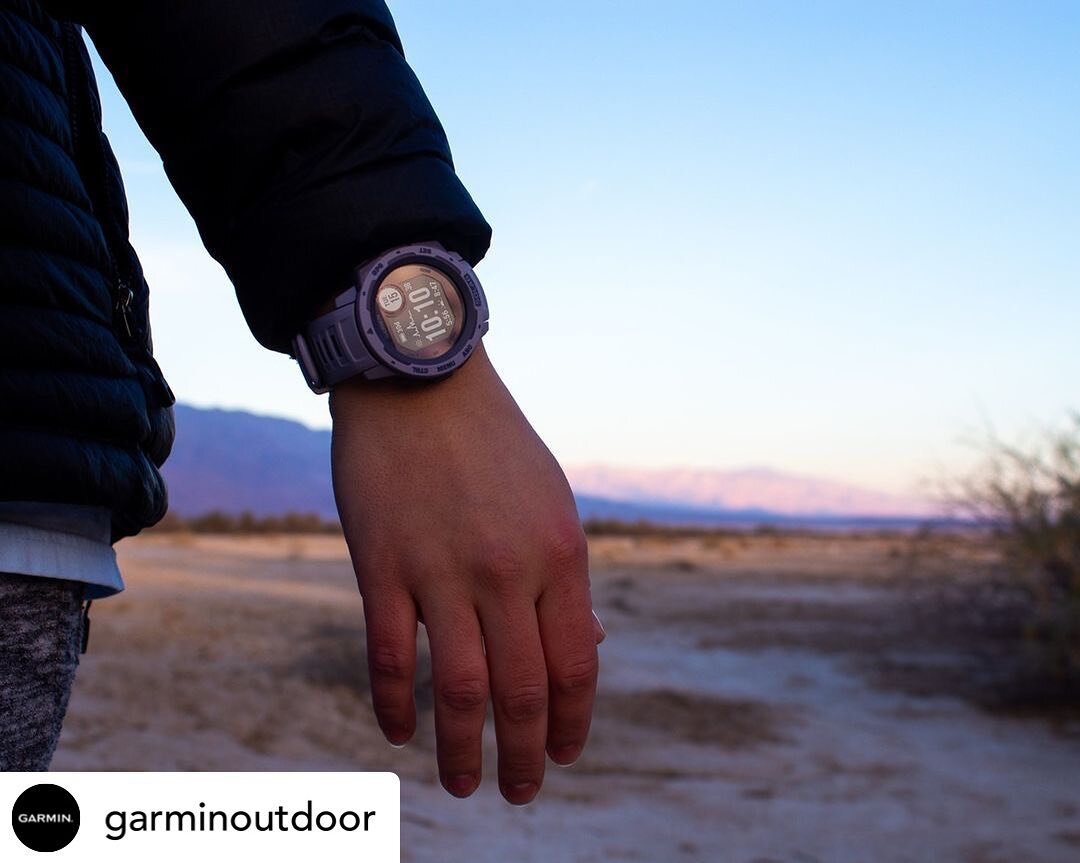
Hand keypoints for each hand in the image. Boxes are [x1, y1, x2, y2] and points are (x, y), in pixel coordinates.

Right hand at [329, 345, 600, 803]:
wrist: (421, 379)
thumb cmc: (494, 445)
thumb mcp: (551, 505)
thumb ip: (567, 582)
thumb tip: (591, 650)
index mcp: (560, 556)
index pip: (575, 666)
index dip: (571, 723)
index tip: (563, 756)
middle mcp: (508, 571)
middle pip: (522, 691)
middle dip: (524, 755)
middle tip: (519, 793)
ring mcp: (442, 570)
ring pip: (459, 688)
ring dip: (462, 749)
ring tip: (462, 785)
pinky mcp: (382, 565)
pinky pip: (390, 655)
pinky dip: (394, 703)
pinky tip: (397, 732)